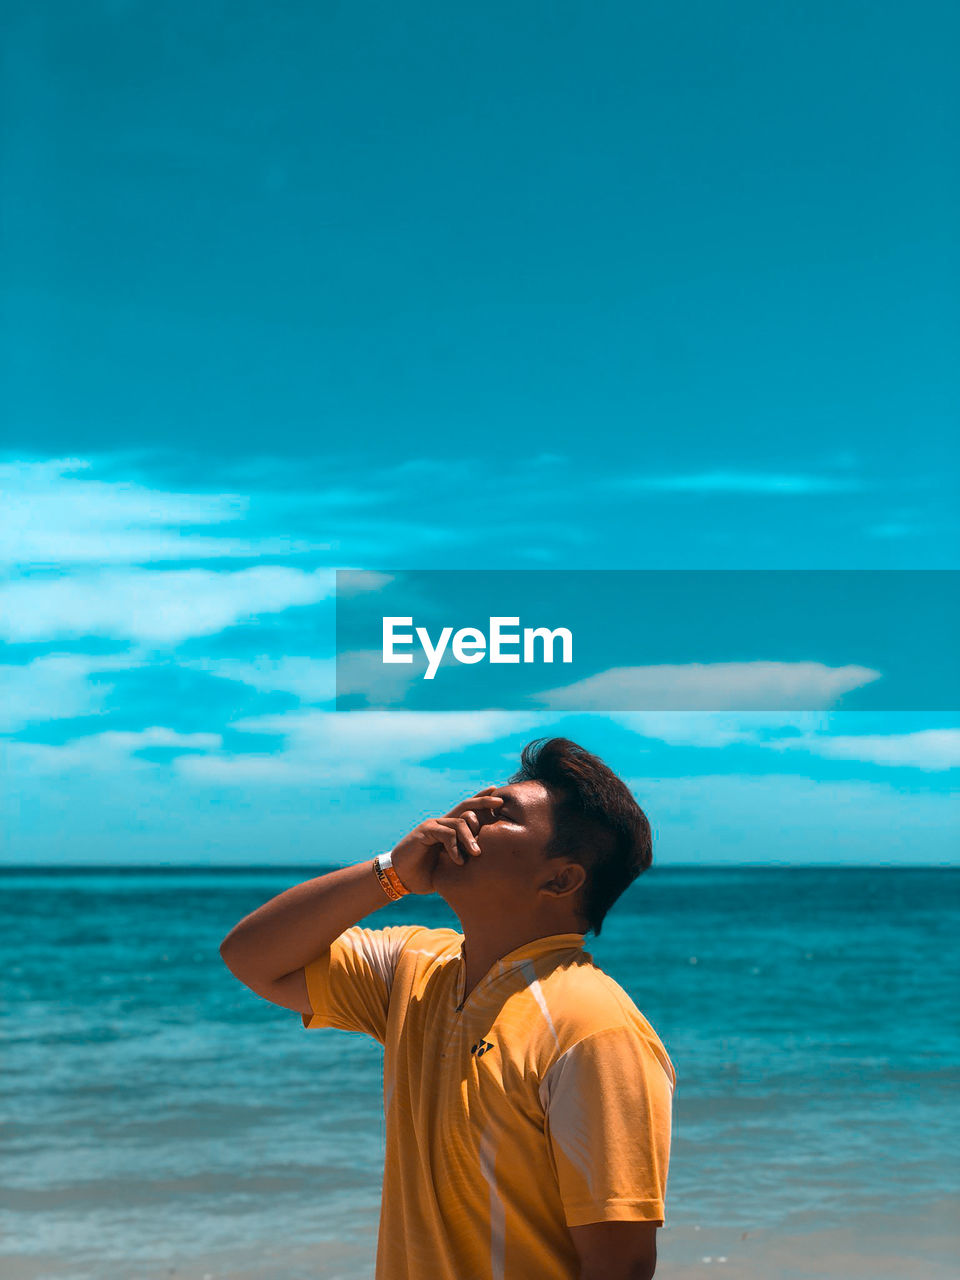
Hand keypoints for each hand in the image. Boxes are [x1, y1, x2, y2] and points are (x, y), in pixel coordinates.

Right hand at [389, 787, 503, 894]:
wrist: (400, 877)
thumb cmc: (427, 874)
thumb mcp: (450, 867)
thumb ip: (464, 860)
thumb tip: (487, 864)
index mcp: (449, 829)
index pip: (468, 810)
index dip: (481, 800)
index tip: (497, 792)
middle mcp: (442, 823)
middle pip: (466, 806)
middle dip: (483, 802)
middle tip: (499, 801)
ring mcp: (433, 825)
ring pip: (459, 823)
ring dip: (470, 838)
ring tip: (477, 853)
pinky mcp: (424, 832)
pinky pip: (446, 834)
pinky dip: (454, 847)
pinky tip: (458, 861)